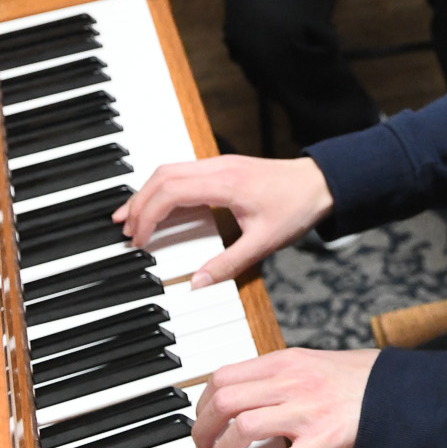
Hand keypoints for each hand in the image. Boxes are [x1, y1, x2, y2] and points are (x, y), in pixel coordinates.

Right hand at [113, 153, 333, 286]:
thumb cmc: (296, 207)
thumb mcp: (264, 242)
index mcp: (225, 183)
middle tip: (125, 231)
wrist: (321, 182)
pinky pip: (183, 172)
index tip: (139, 240)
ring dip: (147, 192)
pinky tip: (157, 205)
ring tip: (129, 217)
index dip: (148, 215)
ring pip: (169, 169)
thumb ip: (228, 264)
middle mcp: (218, 168)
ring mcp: (220, 164)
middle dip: (138, 202)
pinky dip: (163, 188)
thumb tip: (195, 283)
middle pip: (162, 176)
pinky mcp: (223, 167)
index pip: (171, 191)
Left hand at [193, 346, 378, 447]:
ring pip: (243, 428)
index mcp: (287, 361)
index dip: (202, 403)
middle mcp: (293, 381)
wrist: (400, 394)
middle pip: (225, 400)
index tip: (200, 422)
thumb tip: (243, 396)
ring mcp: (307, 411)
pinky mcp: (323, 442)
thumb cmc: (360, 382)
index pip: (225, 375)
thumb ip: (280, 377)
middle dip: (202, 431)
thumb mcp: (314, 365)